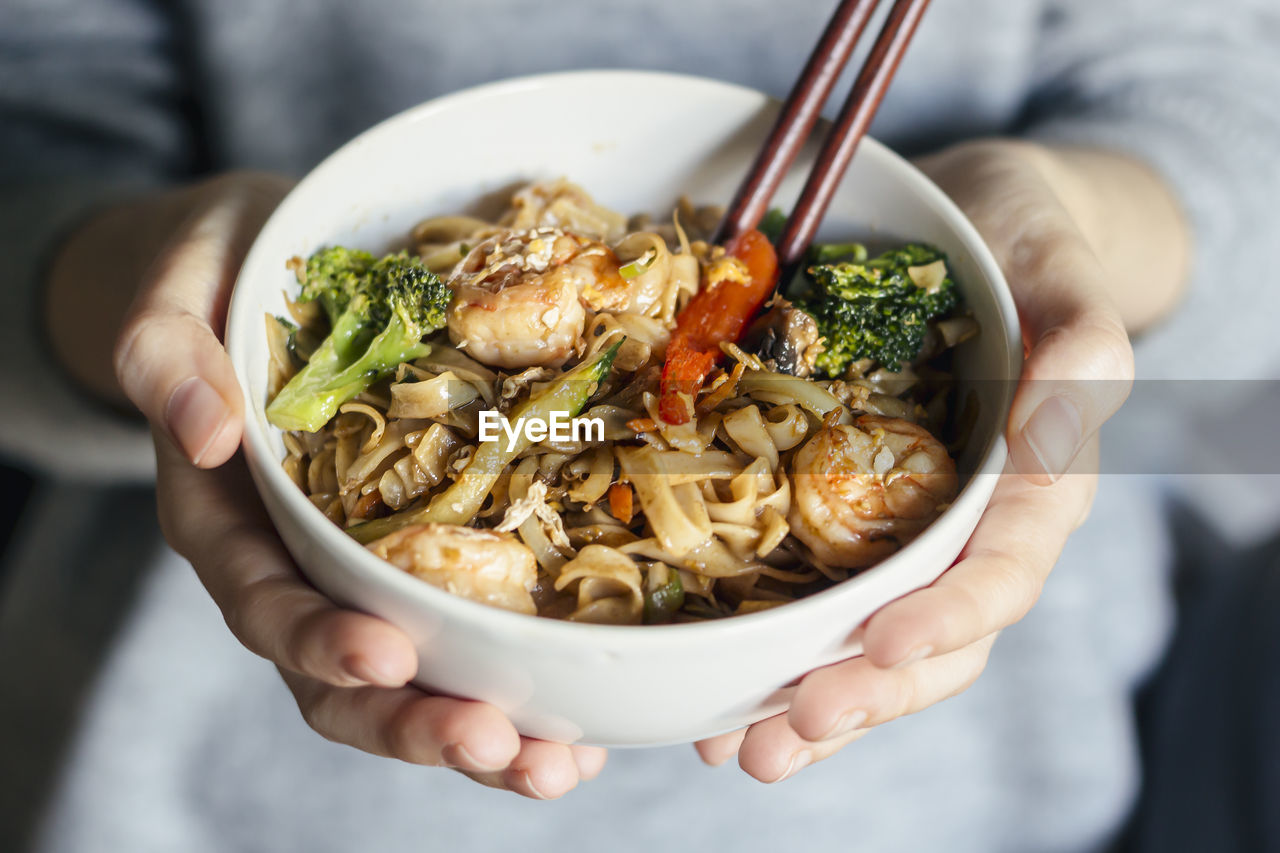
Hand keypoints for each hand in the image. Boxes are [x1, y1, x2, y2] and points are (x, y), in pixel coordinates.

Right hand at [103, 172, 604, 797]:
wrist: (272, 270)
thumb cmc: (227, 280)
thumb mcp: (181, 296)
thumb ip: (169, 357)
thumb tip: (202, 431)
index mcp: (231, 520)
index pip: (266, 603)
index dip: (321, 641)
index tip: (386, 656)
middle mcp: (299, 565)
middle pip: (343, 678)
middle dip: (416, 723)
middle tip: (499, 748)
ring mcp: (365, 568)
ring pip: (414, 678)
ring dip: (481, 733)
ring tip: (556, 767)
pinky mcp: (429, 552)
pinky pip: (467, 633)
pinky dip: (519, 685)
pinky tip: (582, 723)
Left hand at [694, 139, 1186, 780]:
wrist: (972, 231)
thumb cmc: (1026, 248)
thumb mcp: (1062, 276)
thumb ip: (1079, 354)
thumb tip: (1057, 438)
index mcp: (1034, 488)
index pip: (999, 573)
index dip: (944, 620)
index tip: (877, 649)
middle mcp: (970, 529)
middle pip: (931, 639)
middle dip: (862, 695)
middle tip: (788, 734)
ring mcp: (907, 533)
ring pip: (871, 644)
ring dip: (812, 706)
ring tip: (744, 750)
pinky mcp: (847, 521)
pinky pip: (817, 602)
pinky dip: (776, 658)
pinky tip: (721, 699)